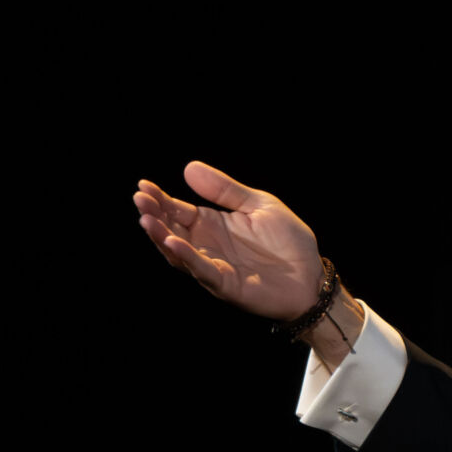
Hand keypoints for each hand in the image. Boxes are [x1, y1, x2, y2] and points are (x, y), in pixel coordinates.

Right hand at [135, 161, 324, 319]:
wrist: (312, 276)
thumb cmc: (287, 242)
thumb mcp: (258, 205)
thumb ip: (226, 190)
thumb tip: (189, 168)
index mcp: (211, 224)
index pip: (177, 210)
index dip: (159, 198)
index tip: (143, 185)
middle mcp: (206, 245)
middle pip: (170, 229)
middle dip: (153, 214)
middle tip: (140, 199)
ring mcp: (213, 266)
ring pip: (177, 252)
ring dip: (160, 236)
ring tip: (147, 220)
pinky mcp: (225, 284)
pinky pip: (201, 270)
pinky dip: (187, 258)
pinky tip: (174, 242)